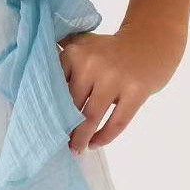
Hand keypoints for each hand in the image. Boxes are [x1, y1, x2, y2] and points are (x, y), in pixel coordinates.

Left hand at [57, 19, 185, 154]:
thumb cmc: (113, 48)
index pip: (56, 87)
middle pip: (72, 104)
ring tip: (76, 149)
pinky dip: (105, 137)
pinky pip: (117, 122)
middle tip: (59, 142)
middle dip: (65, 127)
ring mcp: (115, 78)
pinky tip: (96, 144)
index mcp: (76, 53)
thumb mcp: (86, 43)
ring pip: (91, 116)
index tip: (45, 124)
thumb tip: (37, 71)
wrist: (152, 41)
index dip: (50, 108)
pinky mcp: (136, 91)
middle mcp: (92, 64)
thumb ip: (64, 53)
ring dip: (81, 138)